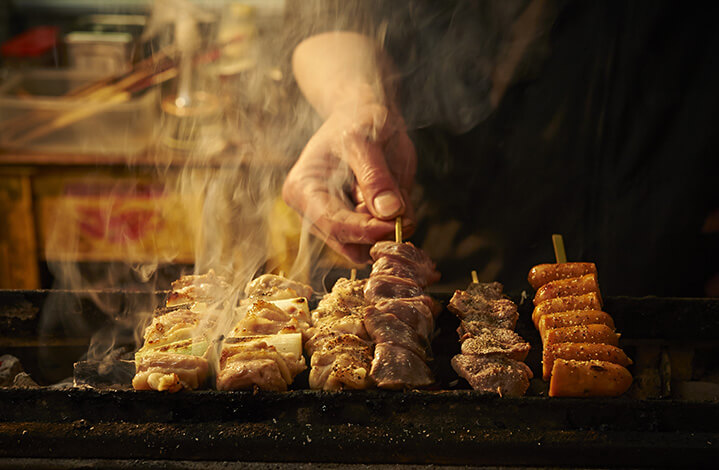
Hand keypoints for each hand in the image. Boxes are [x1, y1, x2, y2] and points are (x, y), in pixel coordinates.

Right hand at [282, 99, 415, 263]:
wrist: (365, 113)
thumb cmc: (358, 118)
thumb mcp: (365, 139)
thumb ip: (376, 177)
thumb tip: (389, 212)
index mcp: (302, 190)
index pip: (331, 223)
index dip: (364, 230)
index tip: (394, 224)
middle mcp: (312, 212)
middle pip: (347, 243)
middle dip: (377, 231)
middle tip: (402, 207)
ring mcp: (335, 221)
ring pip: (365, 247)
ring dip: (388, 228)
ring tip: (395, 192)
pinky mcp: (356, 223)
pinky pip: (379, 238)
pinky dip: (394, 225)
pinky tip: (396, 198)